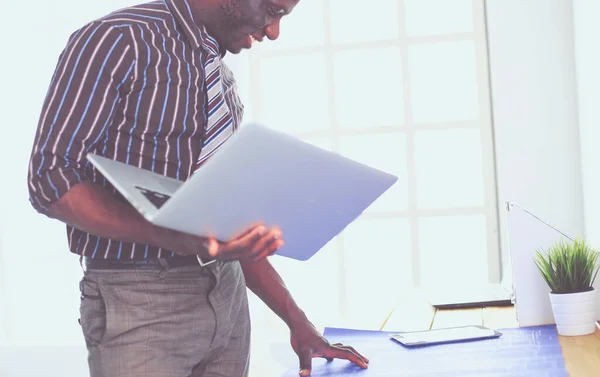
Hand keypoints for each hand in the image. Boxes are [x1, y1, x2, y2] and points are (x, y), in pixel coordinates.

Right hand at [163, 223, 283, 261]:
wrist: (191, 241)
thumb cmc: (193, 234)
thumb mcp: (195, 236)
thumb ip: (204, 241)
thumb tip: (211, 249)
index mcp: (220, 252)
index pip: (239, 246)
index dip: (251, 238)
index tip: (261, 227)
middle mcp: (229, 256)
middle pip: (250, 251)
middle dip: (264, 241)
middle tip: (275, 231)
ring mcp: (236, 257)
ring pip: (255, 255)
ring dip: (269, 246)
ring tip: (280, 237)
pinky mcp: (240, 255)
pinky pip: (257, 255)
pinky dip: (268, 250)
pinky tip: (278, 244)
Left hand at [289, 320, 368, 375]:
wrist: (297, 322)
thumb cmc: (300, 336)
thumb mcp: (302, 352)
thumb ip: (305, 364)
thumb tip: (304, 375)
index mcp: (328, 349)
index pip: (346, 354)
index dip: (356, 359)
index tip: (365, 365)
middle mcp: (329, 345)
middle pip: (348, 350)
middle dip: (357, 356)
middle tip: (366, 361)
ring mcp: (325, 343)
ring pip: (341, 348)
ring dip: (350, 353)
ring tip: (355, 358)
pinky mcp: (320, 343)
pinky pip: (333, 348)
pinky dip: (337, 352)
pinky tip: (331, 357)